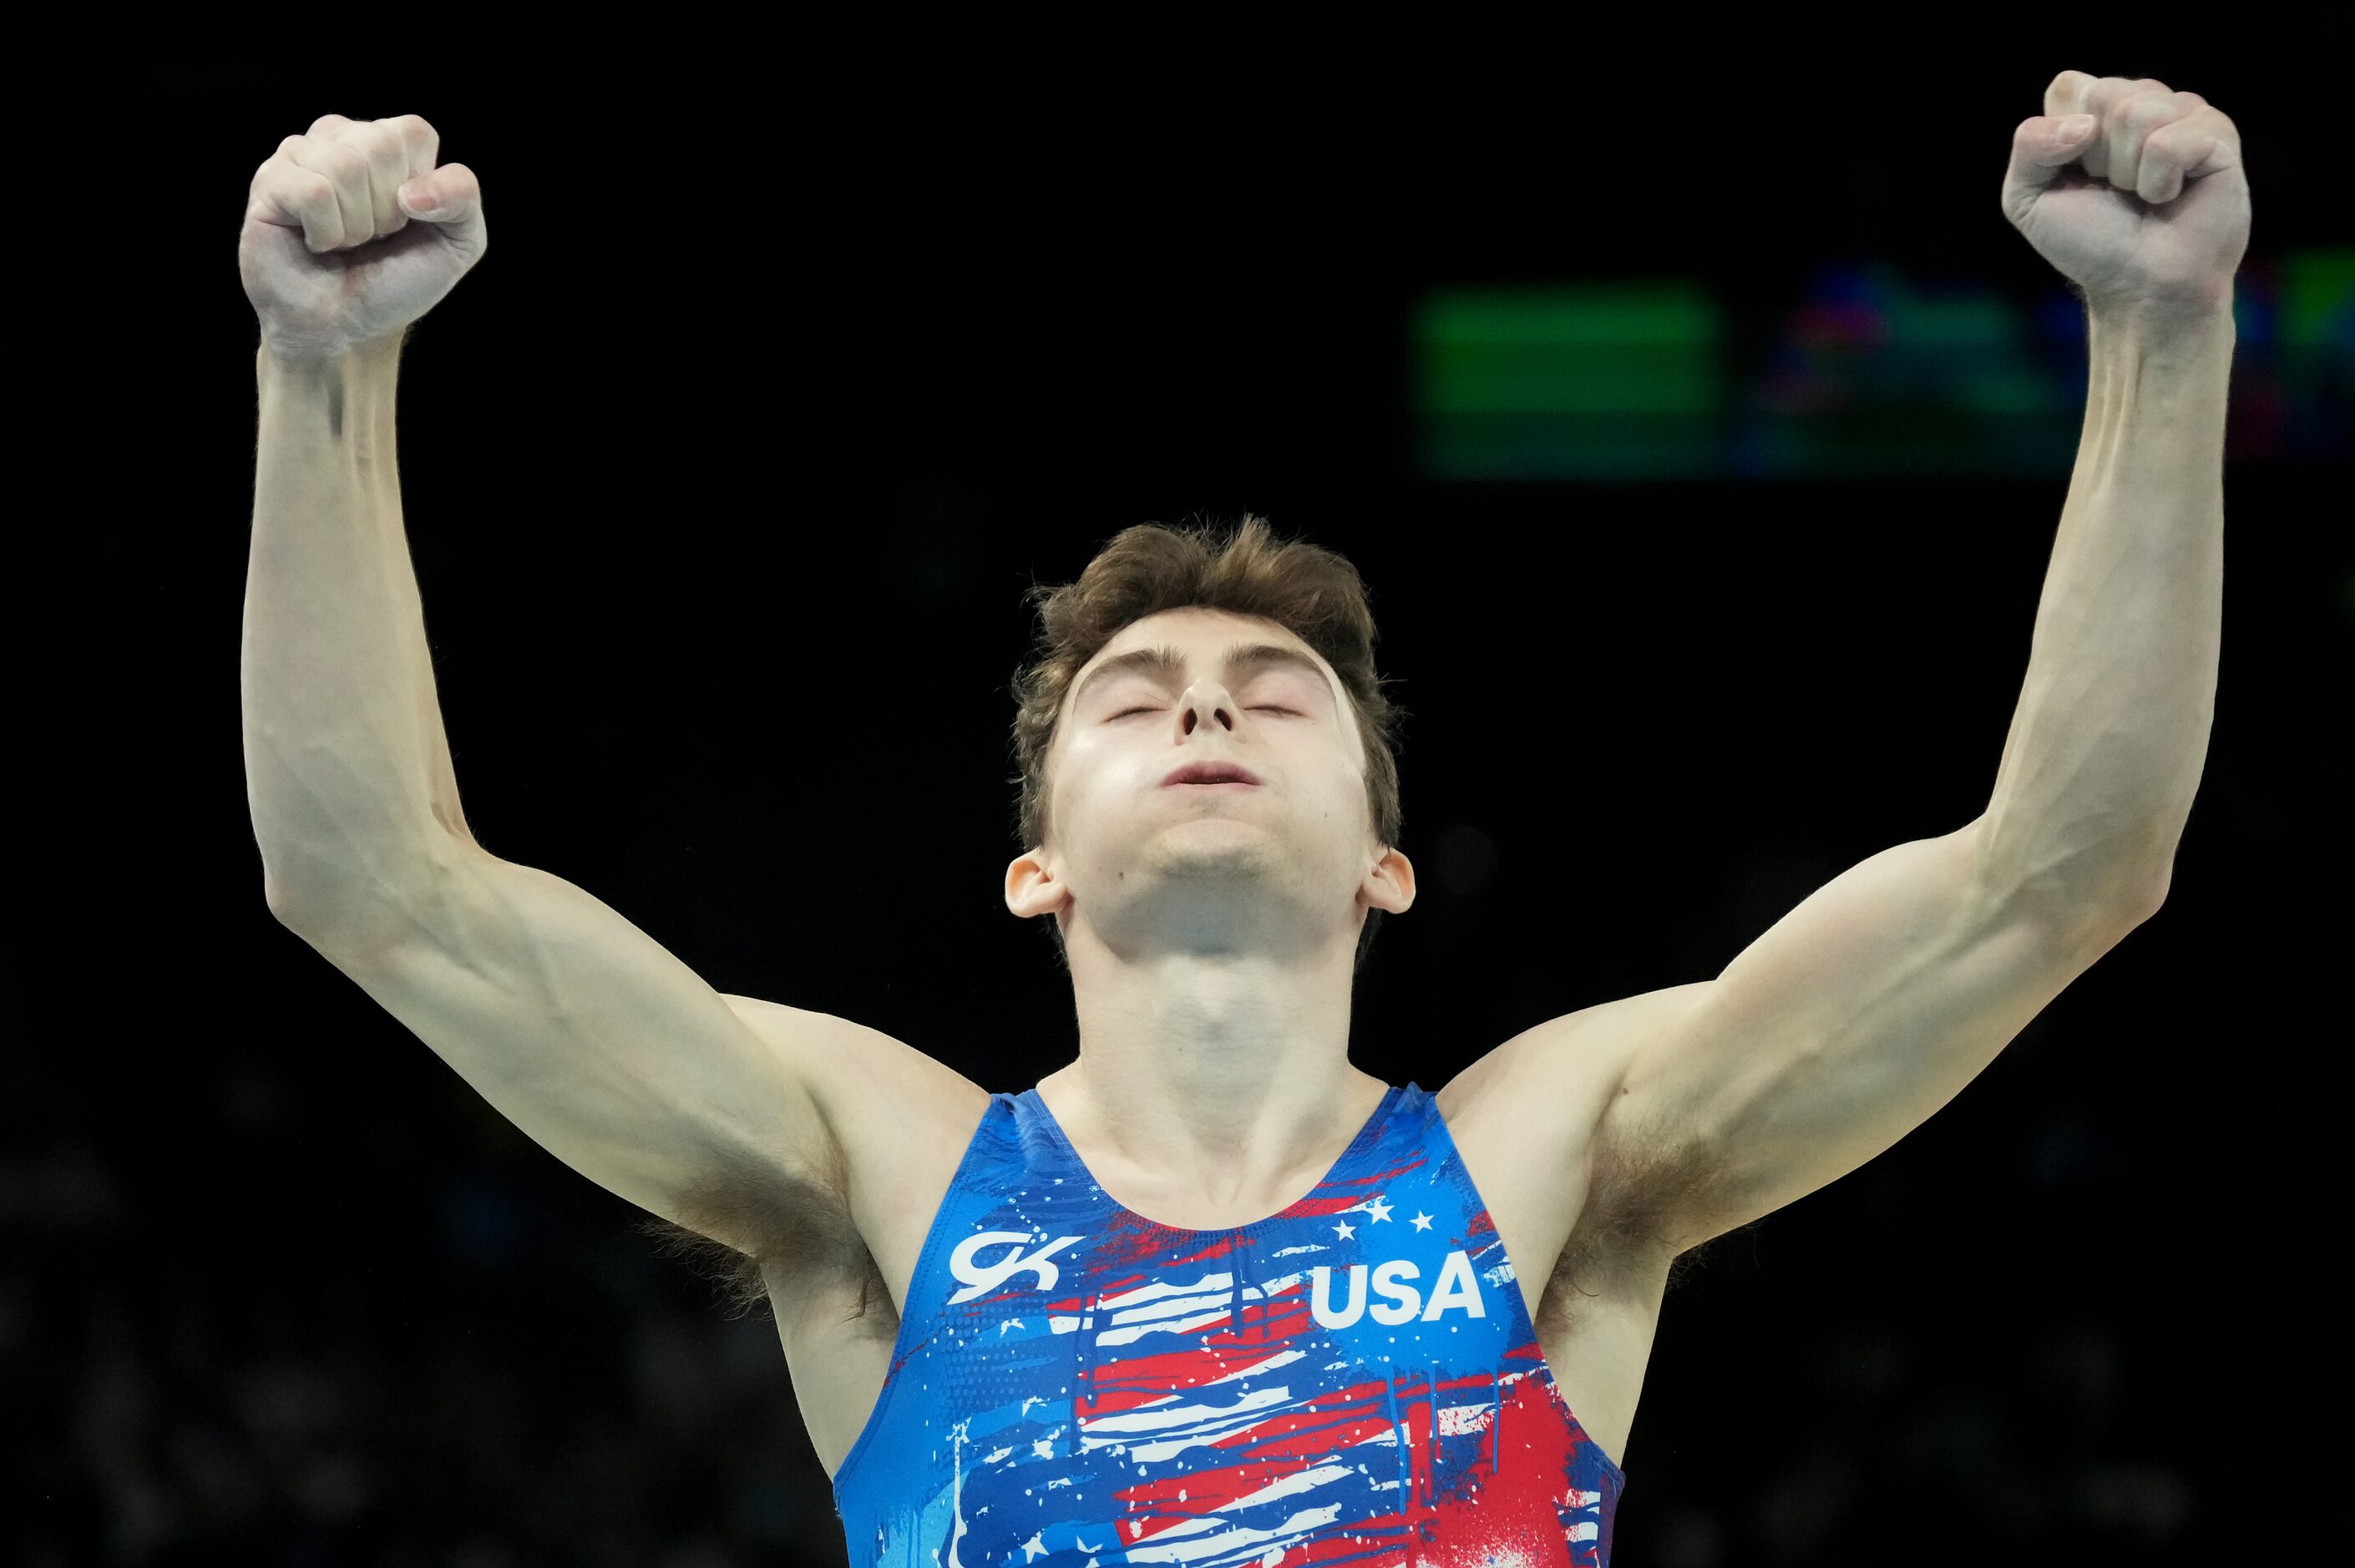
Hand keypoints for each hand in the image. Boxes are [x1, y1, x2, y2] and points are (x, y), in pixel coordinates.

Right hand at [239, 114, 486, 361]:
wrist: (347, 327)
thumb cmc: (397, 279)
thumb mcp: (458, 241)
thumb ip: (462, 196)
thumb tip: (411, 191)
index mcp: (387, 141)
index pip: (414, 133)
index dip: (422, 189)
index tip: (408, 220)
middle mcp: (340, 137)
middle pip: (381, 146)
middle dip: (388, 210)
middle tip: (372, 237)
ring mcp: (299, 154)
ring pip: (345, 167)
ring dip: (356, 225)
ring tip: (344, 242)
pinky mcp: (270, 182)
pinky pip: (313, 193)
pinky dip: (326, 233)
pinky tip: (316, 244)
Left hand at [2000, 72, 2247, 314]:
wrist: (2139, 286)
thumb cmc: (2090, 243)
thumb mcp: (2027, 199)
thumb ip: (2029, 146)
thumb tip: (2084, 124)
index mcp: (2098, 109)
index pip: (2068, 86)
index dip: (2060, 139)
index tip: (2077, 176)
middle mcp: (2144, 101)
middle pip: (2103, 95)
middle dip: (2096, 157)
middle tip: (2115, 191)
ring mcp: (2185, 114)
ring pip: (2137, 113)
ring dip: (2127, 172)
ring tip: (2144, 196)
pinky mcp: (2217, 136)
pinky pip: (2169, 142)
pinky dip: (2159, 182)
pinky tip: (2173, 196)